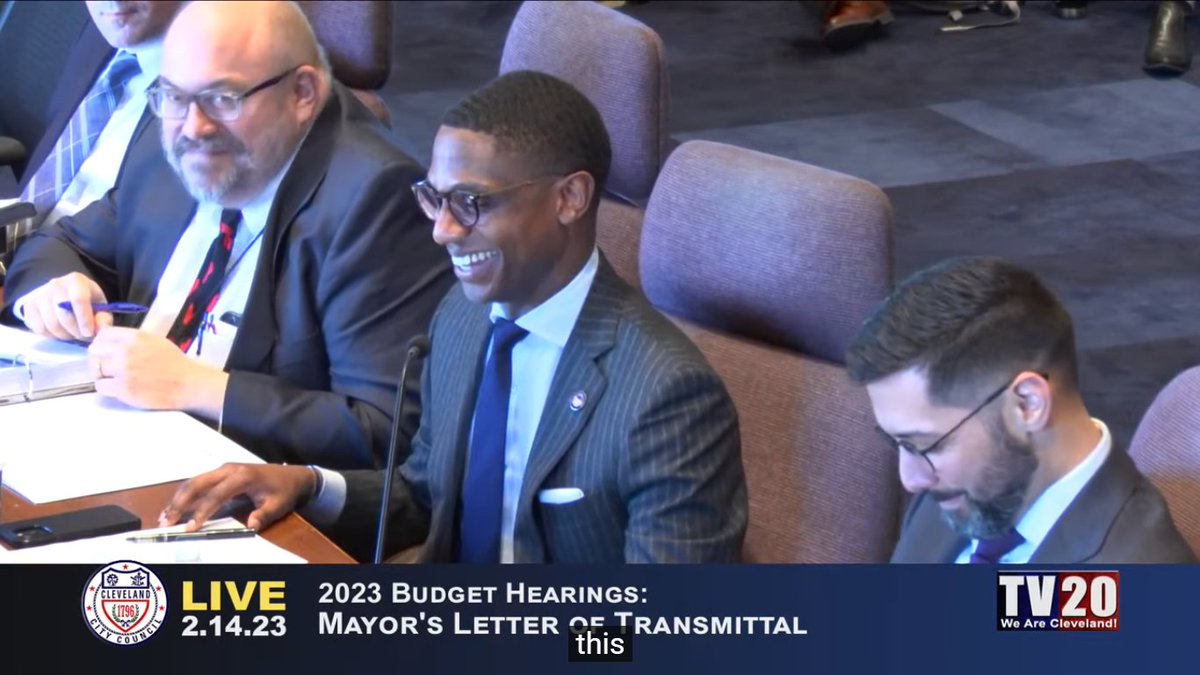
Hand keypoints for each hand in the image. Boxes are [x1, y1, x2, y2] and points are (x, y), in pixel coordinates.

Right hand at [19, 272, 111, 340]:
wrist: (65, 295)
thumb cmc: (87, 301)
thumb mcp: (100, 306)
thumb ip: (103, 317)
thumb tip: (101, 328)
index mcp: (76, 281)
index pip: (78, 299)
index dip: (84, 319)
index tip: (89, 333)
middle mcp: (55, 285)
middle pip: (63, 314)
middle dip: (75, 331)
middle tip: (83, 336)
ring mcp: (40, 295)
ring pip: (50, 323)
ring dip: (64, 335)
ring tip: (73, 334)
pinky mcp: (29, 307)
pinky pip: (38, 328)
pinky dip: (51, 336)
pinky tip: (60, 332)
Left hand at [88, 327, 228, 413]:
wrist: (187, 384)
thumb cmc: (173, 362)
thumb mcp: (154, 341)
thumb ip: (130, 339)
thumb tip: (107, 337)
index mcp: (134, 337)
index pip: (102, 334)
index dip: (102, 342)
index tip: (107, 350)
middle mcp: (126, 351)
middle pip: (94, 351)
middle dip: (99, 357)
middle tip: (109, 365)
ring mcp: (123, 371)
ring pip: (94, 369)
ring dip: (101, 373)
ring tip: (114, 377)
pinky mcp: (122, 389)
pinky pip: (100, 386)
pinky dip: (106, 387)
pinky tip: (117, 387)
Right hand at [160, 463, 315, 531]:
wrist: (291, 475)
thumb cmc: (283, 491)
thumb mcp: (278, 505)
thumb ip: (264, 514)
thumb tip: (250, 525)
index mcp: (243, 476)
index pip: (217, 494)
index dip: (203, 511)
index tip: (191, 528)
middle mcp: (229, 469)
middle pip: (198, 483)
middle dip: (180, 503)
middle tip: (166, 522)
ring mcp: (223, 469)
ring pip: (194, 481)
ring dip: (178, 499)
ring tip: (164, 517)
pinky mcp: (220, 473)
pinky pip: (199, 482)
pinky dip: (185, 495)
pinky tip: (175, 509)